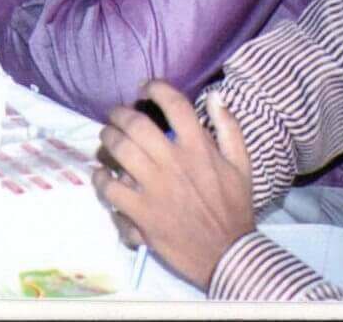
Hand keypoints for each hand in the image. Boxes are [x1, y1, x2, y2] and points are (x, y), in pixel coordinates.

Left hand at [91, 80, 255, 292]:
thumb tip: (215, 95)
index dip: (155, 88)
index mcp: (199, 149)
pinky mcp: (141, 212)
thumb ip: (229, 128)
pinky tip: (102, 174)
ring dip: (107, 139)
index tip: (145, 87)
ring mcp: (155, 188)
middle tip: (117, 115)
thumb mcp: (242, 165)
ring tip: (107, 139)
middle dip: (120, 113)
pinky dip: (100, 178)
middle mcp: (174, 163)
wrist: (229, 254)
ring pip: (119, 150)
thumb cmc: (234, 208)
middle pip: (136, 123)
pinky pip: (110, 188)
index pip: (174, 104)